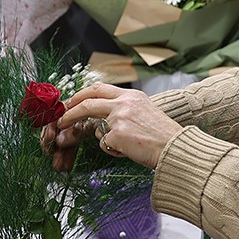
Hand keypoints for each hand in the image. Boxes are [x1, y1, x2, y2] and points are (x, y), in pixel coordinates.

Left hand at [44, 83, 182, 170]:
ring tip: (123, 145)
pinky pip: (104, 144)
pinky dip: (113, 150)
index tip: (72, 101)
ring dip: (103, 139)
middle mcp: (124, 103)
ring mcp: (119, 118)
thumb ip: (125, 110)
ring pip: (96, 128)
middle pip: (88, 102)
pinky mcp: (116, 135)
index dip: (82, 94)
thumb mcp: (145, 112)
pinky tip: (129, 151)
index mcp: (131, 96)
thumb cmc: (164, 136)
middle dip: (71, 111)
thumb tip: (103, 119)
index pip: (99, 88)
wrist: (175, 148)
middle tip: (62, 119)